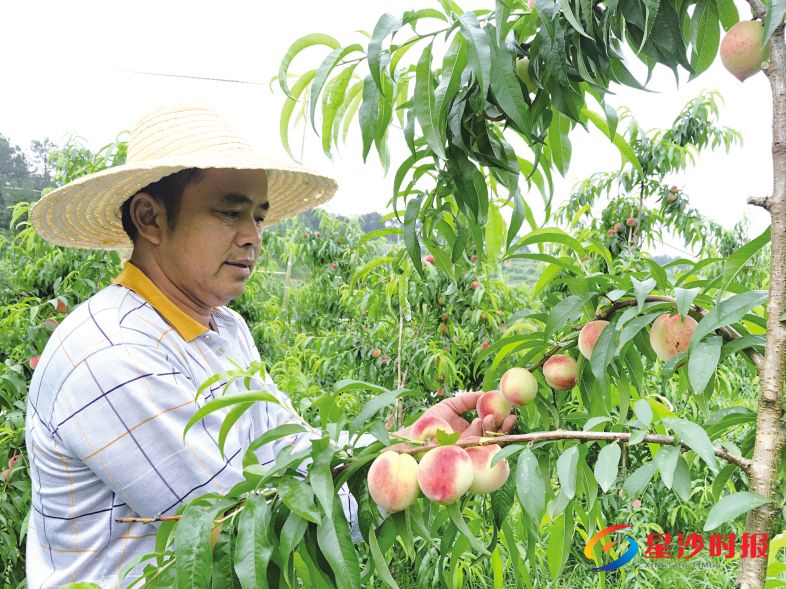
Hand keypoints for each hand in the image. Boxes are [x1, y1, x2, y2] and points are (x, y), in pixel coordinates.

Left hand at [391, 391, 516, 448]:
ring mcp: (471, 450)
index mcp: (472, 430)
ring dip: (496, 429)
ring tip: (492, 417)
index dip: (501, 416)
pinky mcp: (466, 456)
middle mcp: (474, 441)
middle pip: (496, 434)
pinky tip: (482, 422)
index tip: (507, 406)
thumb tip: (485, 393)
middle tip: (512, 416)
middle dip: (506, 426)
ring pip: (492, 442)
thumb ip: (467, 400)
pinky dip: (486, 436)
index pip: (491, 423)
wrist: (414, 436)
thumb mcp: (450, 405)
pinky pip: (482, 449)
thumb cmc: (430, 421)